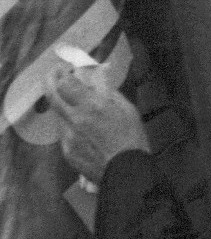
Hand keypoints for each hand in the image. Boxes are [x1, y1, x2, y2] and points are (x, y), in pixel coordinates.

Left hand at [45, 65, 151, 186]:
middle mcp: (75, 119)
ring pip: (58, 113)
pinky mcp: (66, 150)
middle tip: (55, 73)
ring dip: (64, 104)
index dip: (63, 72)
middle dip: (51, 80)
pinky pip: (64, 131)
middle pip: (52, 94)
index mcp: (92, 106)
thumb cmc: (132, 137)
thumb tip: (98, 73)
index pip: (66, 82)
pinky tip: (84, 129)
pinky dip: (70, 124)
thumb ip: (107, 91)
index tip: (66, 67)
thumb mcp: (127, 108)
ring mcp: (68, 136)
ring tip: (77, 105)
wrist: (125, 171)